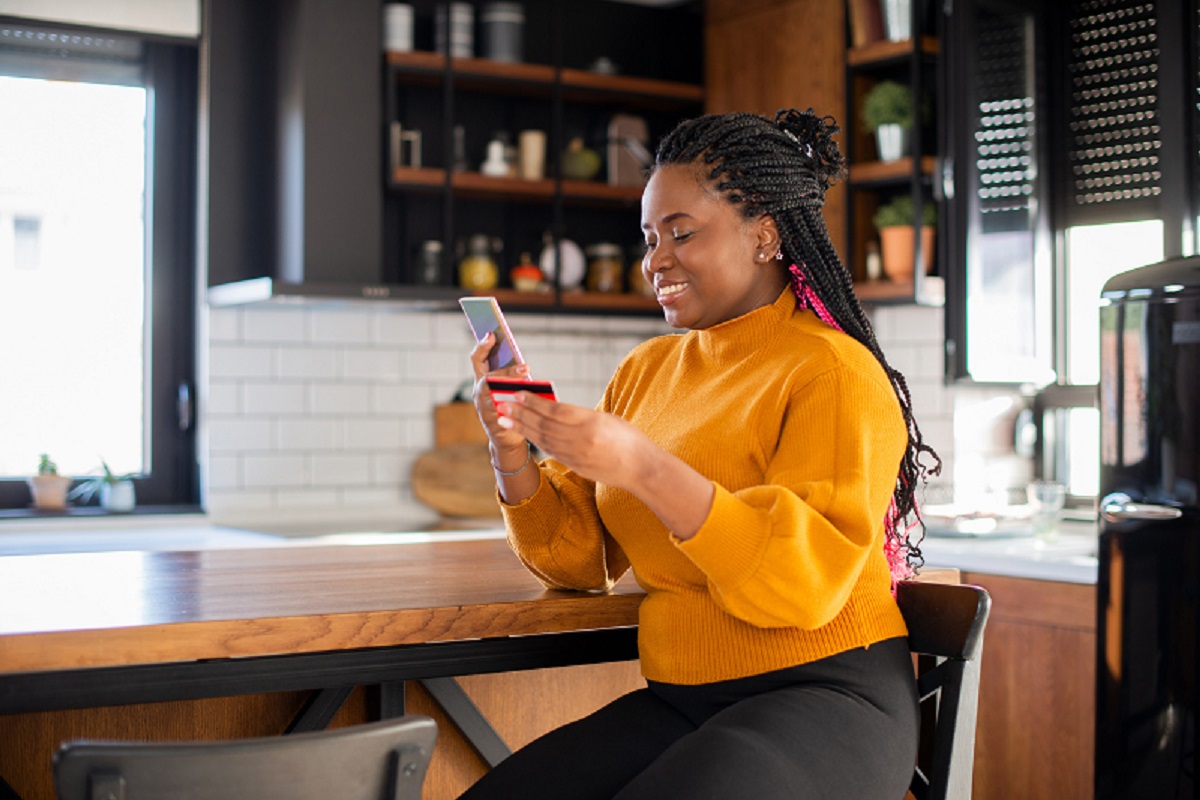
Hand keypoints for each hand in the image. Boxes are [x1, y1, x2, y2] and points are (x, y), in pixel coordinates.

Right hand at [468, 331, 528, 453]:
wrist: (505, 436)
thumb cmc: (508, 406)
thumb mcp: (506, 387)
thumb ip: (509, 375)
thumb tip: (523, 364)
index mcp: (482, 379)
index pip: (477, 359)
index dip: (482, 346)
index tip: (491, 334)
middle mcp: (479, 391)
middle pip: (488, 377)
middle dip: (507, 371)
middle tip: (525, 368)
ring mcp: (483, 406)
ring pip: (495, 394)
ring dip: (511, 385)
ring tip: (527, 379)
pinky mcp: (491, 420)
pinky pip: (501, 409)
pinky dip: (514, 403)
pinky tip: (527, 399)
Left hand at [495, 391, 647, 490]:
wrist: (640, 468)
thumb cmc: (628, 438)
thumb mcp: (606, 418)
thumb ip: (580, 415)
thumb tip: (555, 409)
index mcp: (590, 422)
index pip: (554, 410)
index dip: (533, 402)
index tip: (518, 393)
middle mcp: (580, 439)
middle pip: (543, 424)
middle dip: (520, 413)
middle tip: (502, 404)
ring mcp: (576, 454)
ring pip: (543, 438)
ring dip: (522, 427)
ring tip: (505, 418)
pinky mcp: (574, 465)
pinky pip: (550, 450)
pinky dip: (535, 440)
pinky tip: (524, 432)